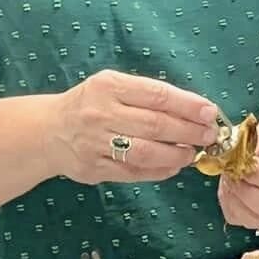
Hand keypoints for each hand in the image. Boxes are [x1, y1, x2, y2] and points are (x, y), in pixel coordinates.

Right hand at [50, 69, 221, 185]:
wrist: (48, 131)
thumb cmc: (91, 103)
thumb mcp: (113, 86)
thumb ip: (147, 95)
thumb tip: (194, 110)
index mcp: (109, 86)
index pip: (157, 95)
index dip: (188, 105)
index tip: (210, 112)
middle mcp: (101, 114)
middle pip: (155, 124)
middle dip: (188, 131)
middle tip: (209, 135)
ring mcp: (95, 144)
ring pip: (145, 152)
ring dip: (176, 155)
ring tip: (193, 153)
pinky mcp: (94, 169)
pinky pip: (133, 172)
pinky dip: (158, 171)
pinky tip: (173, 166)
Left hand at [218, 109, 258, 231]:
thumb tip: (241, 154)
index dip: (257, 173)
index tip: (240, 157)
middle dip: (243, 187)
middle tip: (230, 167)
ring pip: (253, 219)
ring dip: (234, 197)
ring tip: (229, 175)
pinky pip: (240, 220)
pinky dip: (229, 204)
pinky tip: (230, 185)